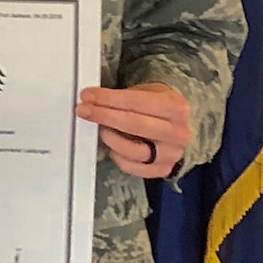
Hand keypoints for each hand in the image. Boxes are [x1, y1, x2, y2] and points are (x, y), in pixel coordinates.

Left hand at [76, 82, 191, 178]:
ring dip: (110, 138)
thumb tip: (91, 99)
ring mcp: (171, 154)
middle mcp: (178, 133)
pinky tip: (111, 145)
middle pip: (136, 125)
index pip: (138, 102)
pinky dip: (116, 156)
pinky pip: (132, 167)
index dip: (109, 98)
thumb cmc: (156, 107)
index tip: (88, 96)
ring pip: (134, 151)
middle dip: (105, 116)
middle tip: (84, 111)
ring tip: (100, 128)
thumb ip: (122, 97)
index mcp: (176, 108)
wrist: (175, 126)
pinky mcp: (162, 169)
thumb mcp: (145, 92)